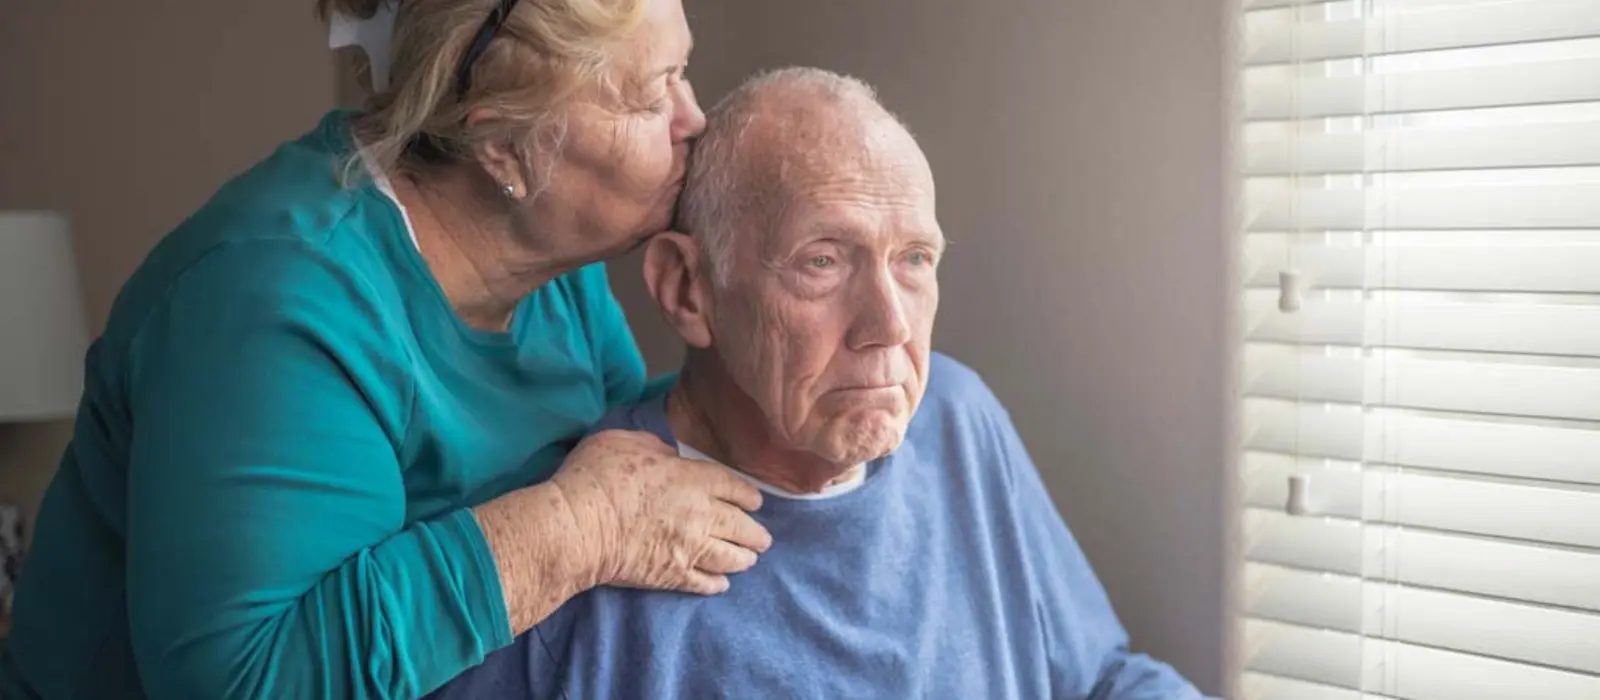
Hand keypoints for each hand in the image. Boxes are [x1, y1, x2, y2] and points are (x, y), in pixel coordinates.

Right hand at [552, 429, 771, 594]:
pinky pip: (705, 582)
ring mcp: (689, 548)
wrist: (577, 526)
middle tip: (763, 539)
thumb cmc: (597, 477)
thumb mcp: (625, 441)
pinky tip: (722, 584)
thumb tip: (668, 458)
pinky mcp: (672, 575)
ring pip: (731, 557)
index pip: (734, 487)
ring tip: (750, 560)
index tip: (755, 502)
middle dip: (756, 533)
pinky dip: (717, 584)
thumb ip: (655, 447)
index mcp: (692, 479)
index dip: (748, 496)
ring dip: (744, 559)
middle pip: (741, 526)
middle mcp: (700, 515)